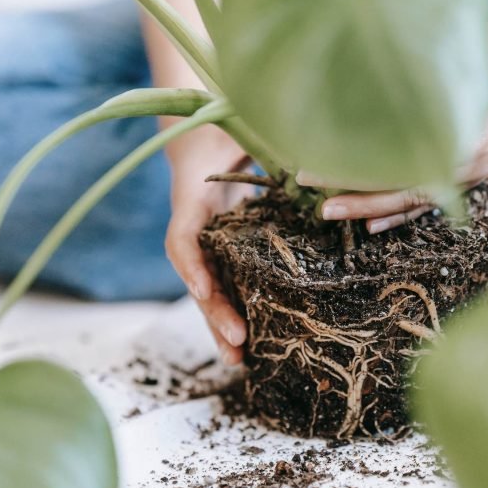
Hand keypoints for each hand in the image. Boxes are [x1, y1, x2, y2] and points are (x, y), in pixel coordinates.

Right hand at [165, 124, 250, 364]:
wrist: (203, 136)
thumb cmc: (220, 127)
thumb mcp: (236, 126)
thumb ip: (260, 140)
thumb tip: (304, 161)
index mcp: (192, 200)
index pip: (183, 237)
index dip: (191, 265)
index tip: (204, 290)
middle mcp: (196, 229)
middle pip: (198, 278)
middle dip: (215, 312)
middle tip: (236, 342)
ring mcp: (208, 244)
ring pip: (211, 291)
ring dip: (222, 325)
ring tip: (238, 361)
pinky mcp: (223, 250)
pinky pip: (227, 284)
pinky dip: (235, 312)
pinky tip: (250, 342)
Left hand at [308, 3, 487, 232]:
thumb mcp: (459, 60)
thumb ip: (417, 82)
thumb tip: (357, 86)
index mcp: (456, 132)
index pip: (390, 161)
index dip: (348, 167)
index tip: (308, 165)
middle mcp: (462, 158)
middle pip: (397, 185)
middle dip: (350, 189)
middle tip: (308, 183)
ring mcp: (469, 170)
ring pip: (411, 198)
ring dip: (369, 206)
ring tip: (331, 210)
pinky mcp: (472, 172)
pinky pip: (431, 201)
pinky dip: (401, 213)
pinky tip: (374, 223)